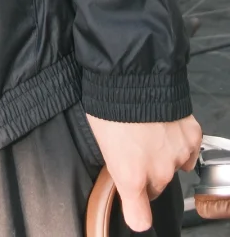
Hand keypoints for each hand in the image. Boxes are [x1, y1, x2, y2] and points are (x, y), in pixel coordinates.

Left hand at [86, 113, 201, 230]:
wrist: (132, 74)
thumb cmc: (109, 102)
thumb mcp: (100, 139)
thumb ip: (115, 163)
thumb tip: (119, 169)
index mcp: (130, 176)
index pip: (140, 217)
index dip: (136, 211)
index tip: (135, 207)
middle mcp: (157, 172)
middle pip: (156, 186)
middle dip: (146, 173)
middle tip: (134, 149)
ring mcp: (177, 156)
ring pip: (172, 167)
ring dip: (162, 154)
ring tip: (147, 130)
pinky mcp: (191, 139)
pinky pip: (188, 150)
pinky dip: (179, 142)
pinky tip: (165, 126)